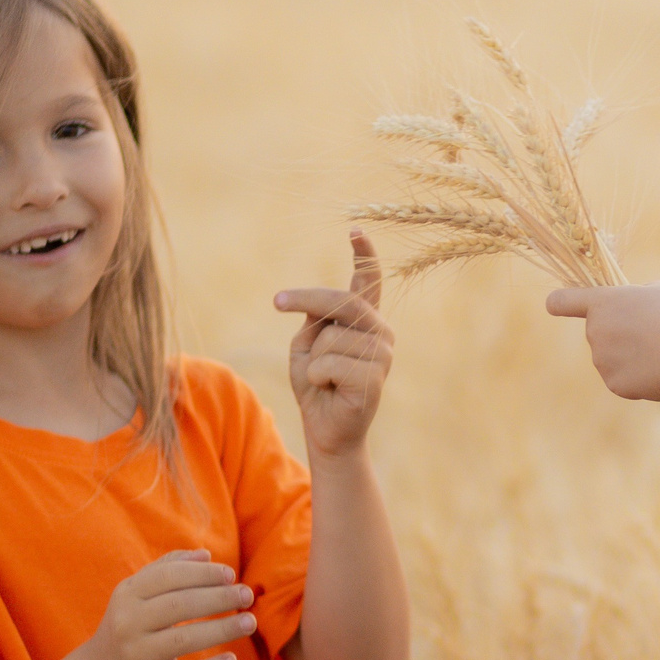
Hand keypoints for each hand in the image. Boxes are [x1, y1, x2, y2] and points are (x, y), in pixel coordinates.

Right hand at [78, 550, 258, 659]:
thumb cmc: (132, 624)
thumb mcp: (139, 593)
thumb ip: (169, 568)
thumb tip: (206, 554)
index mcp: (127, 594)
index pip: (168, 576)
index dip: (202, 573)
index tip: (230, 575)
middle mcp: (127, 623)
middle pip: (179, 605)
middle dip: (219, 598)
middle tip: (248, 595)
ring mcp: (135, 655)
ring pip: (183, 639)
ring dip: (222, 629)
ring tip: (250, 622)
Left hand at [279, 231, 393, 459]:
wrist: (325, 429)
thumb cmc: (316, 384)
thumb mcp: (307, 345)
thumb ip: (316, 321)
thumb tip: (321, 309)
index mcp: (364, 320)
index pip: (369, 281)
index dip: (364, 255)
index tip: (355, 230)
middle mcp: (380, 332)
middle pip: (342, 301)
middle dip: (305, 298)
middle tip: (277, 301)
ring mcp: (382, 355)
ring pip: (330, 337)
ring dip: (313, 359)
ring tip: (325, 378)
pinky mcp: (375, 379)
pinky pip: (330, 363)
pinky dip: (317, 377)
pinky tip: (331, 389)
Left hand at [545, 282, 659, 403]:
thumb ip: (635, 299)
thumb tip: (631, 314)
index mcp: (603, 303)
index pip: (563, 301)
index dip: (559, 302)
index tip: (555, 305)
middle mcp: (595, 331)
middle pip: (600, 331)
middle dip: (620, 332)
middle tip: (653, 332)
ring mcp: (602, 361)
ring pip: (612, 357)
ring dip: (631, 355)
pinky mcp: (614, 385)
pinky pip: (623, 378)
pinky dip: (639, 377)